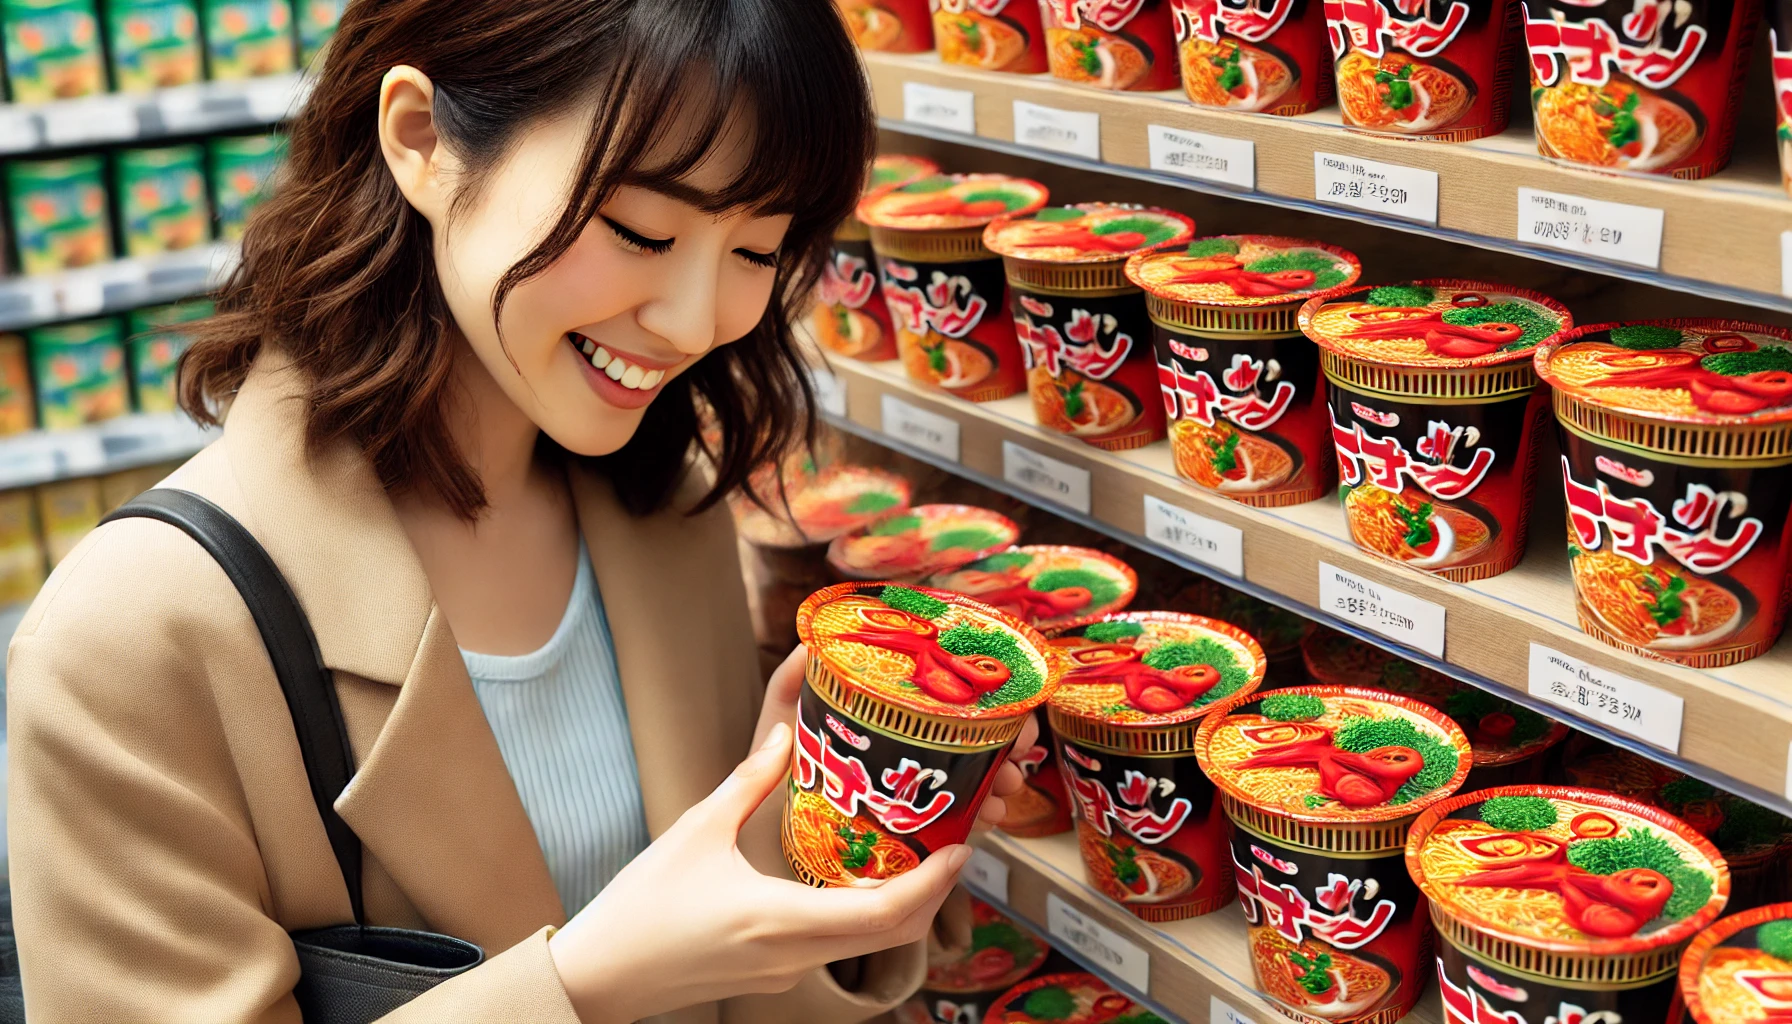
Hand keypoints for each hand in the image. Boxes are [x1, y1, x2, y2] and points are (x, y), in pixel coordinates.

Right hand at [550, 724, 966, 1023]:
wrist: (601, 977)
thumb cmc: (640, 908)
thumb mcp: (696, 831)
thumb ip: (748, 780)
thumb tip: (785, 731)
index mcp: (780, 918)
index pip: (883, 912)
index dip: (933, 884)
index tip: (960, 847)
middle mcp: (794, 954)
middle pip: (892, 934)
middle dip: (934, 893)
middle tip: (953, 844)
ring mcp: (785, 971)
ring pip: (867, 944)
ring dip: (903, 906)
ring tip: (919, 856)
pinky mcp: (773, 973)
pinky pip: (838, 947)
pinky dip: (867, 916)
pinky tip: (863, 879)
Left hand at [753, 645, 1041, 829]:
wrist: (747, 868)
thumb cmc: (758, 795)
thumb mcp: (774, 736)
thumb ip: (787, 691)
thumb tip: (809, 643)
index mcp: (874, 738)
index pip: (939, 717)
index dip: (981, 709)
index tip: (1010, 705)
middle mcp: (895, 772)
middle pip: (966, 753)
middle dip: (1002, 748)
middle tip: (1020, 747)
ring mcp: (903, 813)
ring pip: (967, 793)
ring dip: (996, 784)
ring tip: (1008, 784)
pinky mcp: (902, 853)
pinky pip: (949, 835)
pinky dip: (973, 824)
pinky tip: (986, 818)